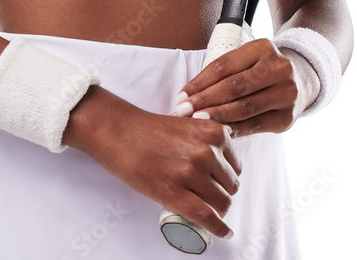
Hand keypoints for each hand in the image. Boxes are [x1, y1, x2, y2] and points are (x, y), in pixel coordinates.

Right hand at [64, 85, 242, 241]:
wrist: (120, 131)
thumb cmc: (150, 130)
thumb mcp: (188, 125)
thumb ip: (207, 139)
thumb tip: (224, 161)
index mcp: (213, 132)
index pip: (236, 166)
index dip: (227, 177)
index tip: (218, 183)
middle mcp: (207, 150)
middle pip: (231, 186)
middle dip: (221, 193)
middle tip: (205, 195)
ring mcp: (191, 172)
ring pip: (222, 203)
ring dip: (217, 210)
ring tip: (205, 209)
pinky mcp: (175, 192)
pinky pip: (206, 216)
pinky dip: (219, 228)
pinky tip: (225, 232)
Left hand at [166, 39, 318, 135]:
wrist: (301, 81)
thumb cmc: (260, 71)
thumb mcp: (247, 61)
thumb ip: (222, 75)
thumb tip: (186, 96)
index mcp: (262, 47)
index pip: (224, 65)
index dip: (200, 82)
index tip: (181, 96)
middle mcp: (278, 67)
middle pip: (234, 86)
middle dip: (204, 100)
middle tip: (182, 112)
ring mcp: (286, 92)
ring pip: (244, 107)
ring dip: (216, 117)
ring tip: (195, 123)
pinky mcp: (288, 117)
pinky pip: (255, 125)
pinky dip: (234, 129)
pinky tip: (217, 132)